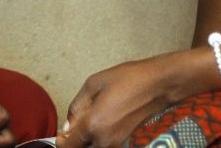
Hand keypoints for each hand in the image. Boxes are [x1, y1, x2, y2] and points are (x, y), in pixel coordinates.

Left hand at [58, 54, 187, 147]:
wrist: (159, 85)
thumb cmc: (130, 80)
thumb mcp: (93, 84)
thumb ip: (76, 107)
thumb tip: (68, 125)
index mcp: (94, 125)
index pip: (68, 146)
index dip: (61, 140)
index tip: (62, 133)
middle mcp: (105, 140)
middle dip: (75, 143)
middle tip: (74, 130)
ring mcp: (119, 145)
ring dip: (87, 143)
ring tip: (89, 126)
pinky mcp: (129, 145)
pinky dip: (100, 142)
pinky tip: (102, 128)